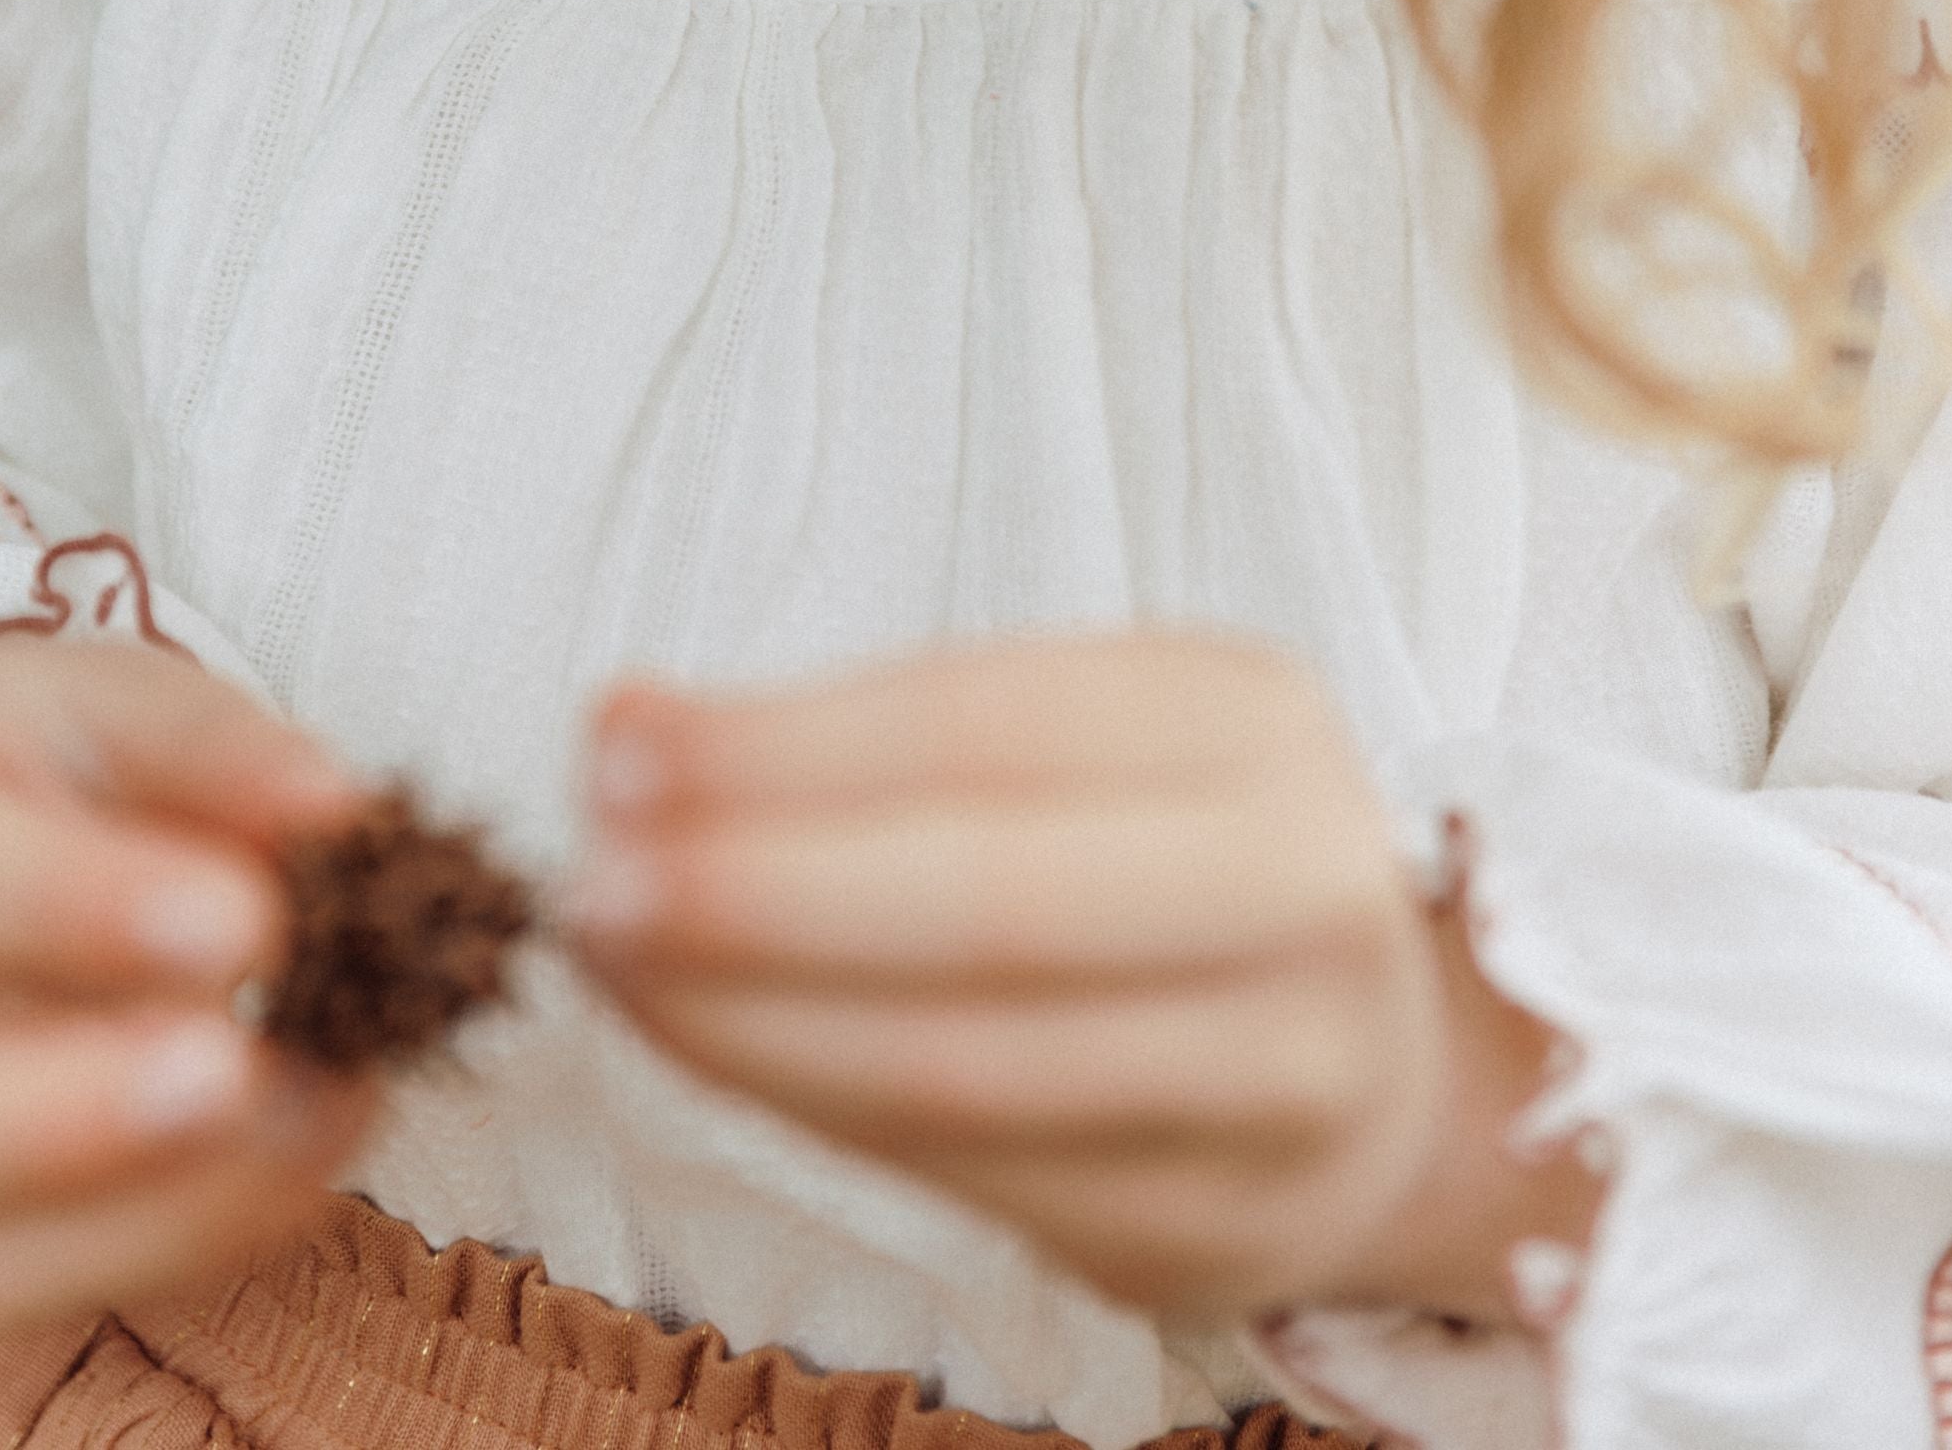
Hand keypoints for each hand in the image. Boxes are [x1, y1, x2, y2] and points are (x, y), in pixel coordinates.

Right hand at [0, 634, 379, 1326]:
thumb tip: (333, 807)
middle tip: (239, 1074)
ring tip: (327, 1109)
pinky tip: (311, 1144)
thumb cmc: (38, 772)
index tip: (245, 921)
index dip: (87, 908)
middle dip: (83, 1116)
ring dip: (173, 1200)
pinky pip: (50, 1281)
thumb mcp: (103, 712)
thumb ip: (207, 750)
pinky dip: (191, 1231)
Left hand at [566, 632, 1577, 1321]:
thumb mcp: (1061, 737)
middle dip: (762, 894)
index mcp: (1256, 720)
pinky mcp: (1218, 1232)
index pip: (988, 724)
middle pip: (998, 900)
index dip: (790, 746)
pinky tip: (707, 1049)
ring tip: (610, 968)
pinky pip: (976, 1180)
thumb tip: (627, 727)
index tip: (616, 748)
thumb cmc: (1153, 855)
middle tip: (587, 887)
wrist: (1365, 1058)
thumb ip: (860, 736)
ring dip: (752, 1023)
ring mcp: (1285, 1080)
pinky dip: (813, 1109)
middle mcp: (1307, 893)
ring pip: (971, 1064)